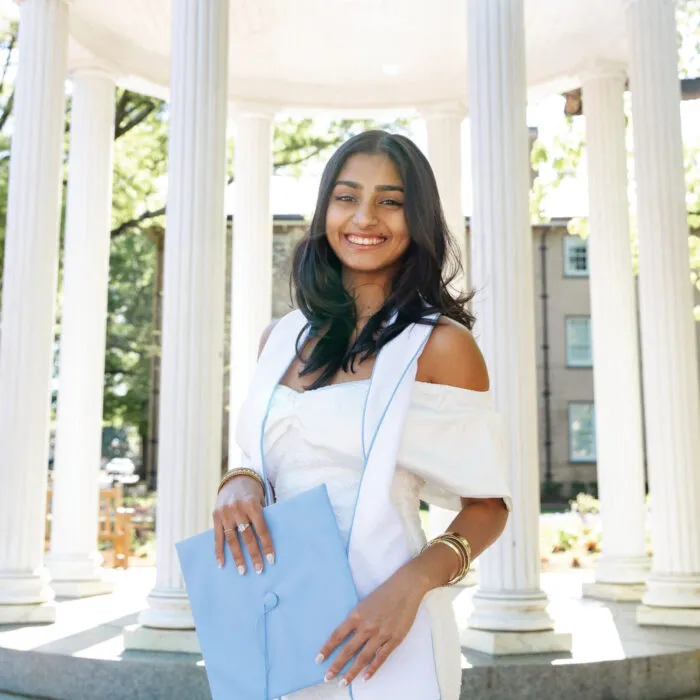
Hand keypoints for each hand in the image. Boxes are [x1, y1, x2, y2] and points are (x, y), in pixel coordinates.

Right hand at [212, 476, 273, 574]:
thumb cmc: (253, 494)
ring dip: (237, 557)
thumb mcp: (261, 501)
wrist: (236, 479)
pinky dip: (219, 551)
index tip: (271, 560)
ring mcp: (225, 513)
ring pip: (232, 539)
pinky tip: (222, 564)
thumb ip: (261, 518)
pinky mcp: (216, 516)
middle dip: (254, 554)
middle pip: (247, 536)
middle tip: (259, 570)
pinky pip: (217, 537)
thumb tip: (266, 544)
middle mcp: (238, 509)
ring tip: (242, 571)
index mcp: (252, 504)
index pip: (261, 529)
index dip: (266, 545)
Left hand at [317, 566, 424, 686]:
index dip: (327, 648)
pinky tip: (365, 678)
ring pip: (363, 657)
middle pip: (348, 650)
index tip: (318, 659)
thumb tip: (345, 636)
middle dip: (336, 665)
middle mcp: (367, 626)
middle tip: (327, 677)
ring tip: (343, 683)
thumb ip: (356, 619)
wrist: (405, 588)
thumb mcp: (364, 603)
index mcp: (356, 615)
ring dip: (352, 672)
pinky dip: (372, 669)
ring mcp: (380, 634)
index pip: (337, 635)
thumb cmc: (383, 594)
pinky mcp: (394, 639)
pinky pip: (381, 658)